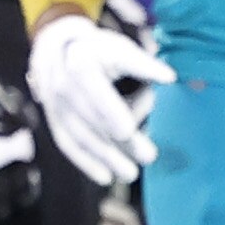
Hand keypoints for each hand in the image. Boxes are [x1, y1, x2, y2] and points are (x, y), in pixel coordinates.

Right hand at [26, 7, 171, 188]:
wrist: (56, 49)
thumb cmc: (98, 49)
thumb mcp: (119, 48)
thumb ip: (143, 63)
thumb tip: (170, 78)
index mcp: (79, 63)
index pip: (95, 90)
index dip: (110, 110)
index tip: (127, 130)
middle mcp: (61, 85)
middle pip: (91, 118)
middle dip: (118, 140)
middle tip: (149, 156)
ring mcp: (54, 105)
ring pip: (80, 135)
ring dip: (105, 156)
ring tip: (131, 173)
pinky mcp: (53, 120)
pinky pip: (68, 143)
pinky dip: (86, 162)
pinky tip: (105, 177)